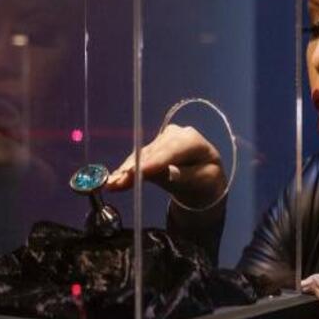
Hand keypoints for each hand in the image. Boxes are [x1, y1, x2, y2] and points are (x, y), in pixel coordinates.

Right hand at [105, 124, 225, 208]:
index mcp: (193, 140)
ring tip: (112, 184)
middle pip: (153, 151)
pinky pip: (138, 158)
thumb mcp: (202, 181)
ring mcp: (163, 139)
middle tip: (116, 183)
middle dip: (135, 168)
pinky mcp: (153, 147)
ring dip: (126, 170)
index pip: (172, 150)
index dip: (154, 161)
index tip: (138, 172)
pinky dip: (127, 170)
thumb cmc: (205, 180)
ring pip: (142, 155)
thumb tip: (165, 173)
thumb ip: (184, 176)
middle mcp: (176, 134)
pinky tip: (114, 179)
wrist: (204, 177)